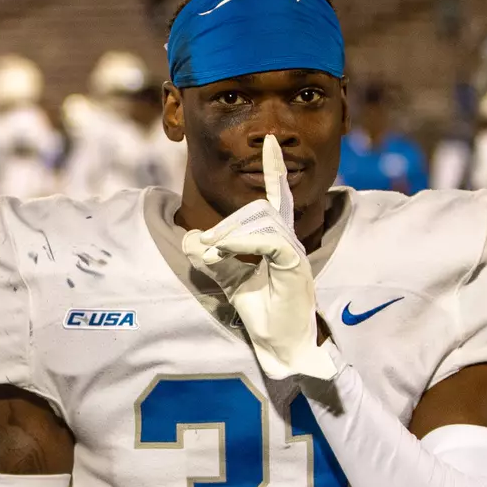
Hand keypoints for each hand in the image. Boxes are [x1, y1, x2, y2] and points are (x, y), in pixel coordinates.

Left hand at [180, 134, 335, 381]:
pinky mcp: (296, 266)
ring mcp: (295, 252)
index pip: (277, 198)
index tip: (271, 142)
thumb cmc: (262, 311)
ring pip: (261, 222)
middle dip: (227, 225)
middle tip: (207, 248)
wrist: (282, 345)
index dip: (275, 170)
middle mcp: (290, 240)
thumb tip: (190, 237)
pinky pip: (270, 241)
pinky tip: (226, 252)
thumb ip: (210, 258)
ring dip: (230, 235)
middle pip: (258, 210)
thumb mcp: (228, 280)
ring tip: (214, 253)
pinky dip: (243, 243)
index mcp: (277, 240)